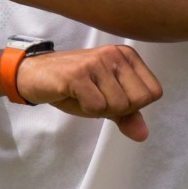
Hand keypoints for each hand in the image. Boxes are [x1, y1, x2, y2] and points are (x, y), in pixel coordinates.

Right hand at [16, 44, 162, 141]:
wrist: (34, 75)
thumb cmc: (73, 86)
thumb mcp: (106, 101)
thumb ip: (128, 115)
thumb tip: (143, 135)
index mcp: (126, 56)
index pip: (153, 92)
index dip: (133, 104)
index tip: (110, 96)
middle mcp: (114, 53)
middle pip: (138, 100)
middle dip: (117, 108)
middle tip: (95, 96)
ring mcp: (96, 61)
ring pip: (118, 105)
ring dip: (99, 109)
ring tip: (83, 94)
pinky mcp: (78, 73)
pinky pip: (97, 108)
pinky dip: (85, 109)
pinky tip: (73, 95)